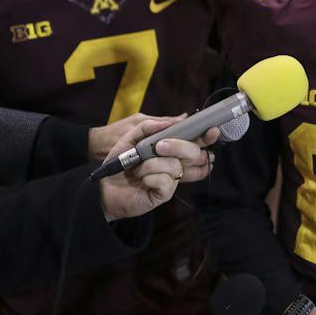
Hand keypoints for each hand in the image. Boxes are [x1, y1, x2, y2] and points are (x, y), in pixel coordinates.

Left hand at [97, 117, 220, 219]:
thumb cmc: (119, 161)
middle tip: (159, 146)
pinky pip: (167, 182)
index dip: (205, 137)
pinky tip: (141, 182)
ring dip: (152, 164)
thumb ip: (151, 126)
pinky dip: (150, 178)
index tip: (212, 130)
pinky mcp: (164, 194)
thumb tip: (177, 119)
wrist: (103, 184)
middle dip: (178, 146)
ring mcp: (171, 180)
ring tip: (137, 169)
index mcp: (170, 149)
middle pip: (194, 154)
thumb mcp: (131, 137)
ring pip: (176, 166)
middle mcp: (175, 164)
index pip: (194, 142)